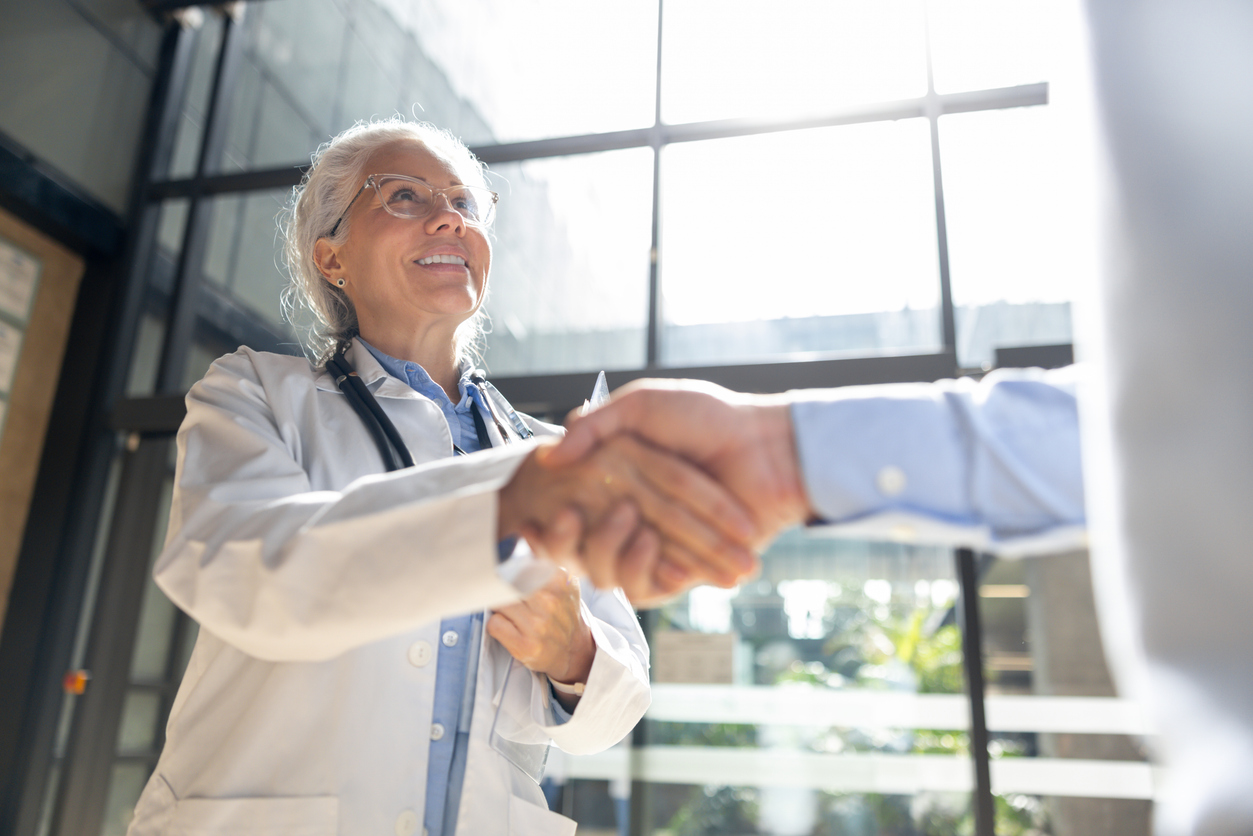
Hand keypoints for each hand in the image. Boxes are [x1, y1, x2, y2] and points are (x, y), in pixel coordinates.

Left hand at [486, 562, 595, 710]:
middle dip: (498, 583)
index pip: (521, 560)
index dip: (507, 560)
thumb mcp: (563, 582)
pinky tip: (508, 626)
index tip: (502, 561)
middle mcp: (550, 601)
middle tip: (496, 586)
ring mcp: (537, 625)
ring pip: (498, 602)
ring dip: (497, 604)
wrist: (574, 651)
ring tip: (507, 608)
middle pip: (506, 580)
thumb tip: (522, 535)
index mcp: (559, 580)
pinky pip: (494, 624)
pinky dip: (496, 623)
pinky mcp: (525, 645)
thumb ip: (544, 561)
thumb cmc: (563, 613)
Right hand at [499, 435, 759, 602]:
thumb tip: (551, 454)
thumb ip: (595, 424)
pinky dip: (647, 571)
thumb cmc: (709, 419)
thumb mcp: (643, 405)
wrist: (766, 449)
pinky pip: (651, 587)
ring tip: (629, 524)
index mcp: (622, 481)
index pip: (575, 509)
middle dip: (572, 539)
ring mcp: (659, 547)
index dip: (554, 514)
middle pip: (587, 543)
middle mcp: (636, 518)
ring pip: (613, 570)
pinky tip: (653, 544)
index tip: (537, 511)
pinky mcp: (684, 571)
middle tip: (566, 522)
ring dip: (611, 553)